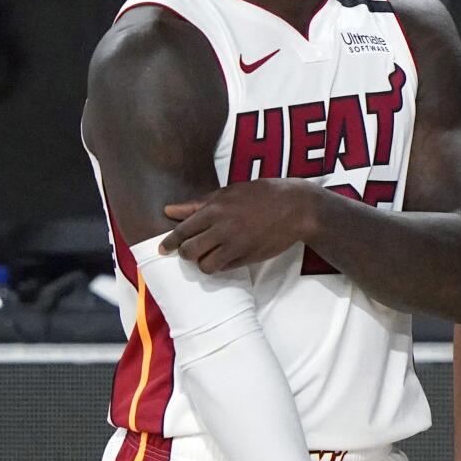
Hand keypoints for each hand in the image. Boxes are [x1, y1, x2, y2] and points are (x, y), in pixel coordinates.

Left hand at [158, 179, 316, 272]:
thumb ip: (198, 204)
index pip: (182, 231)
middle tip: (193, 249)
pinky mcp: (248, 257)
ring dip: (204, 262)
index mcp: (216, 209)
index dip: (170, 242)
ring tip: (210, 255)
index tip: (163, 249)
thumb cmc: (263, 195)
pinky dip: (221, 265)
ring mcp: (236, 245)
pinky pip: (224, 269)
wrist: (296, 207)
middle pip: (189, 251)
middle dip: (187, 253)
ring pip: (205, 265)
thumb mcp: (230, 192)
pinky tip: (226, 256)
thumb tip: (169, 211)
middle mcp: (223, 228)